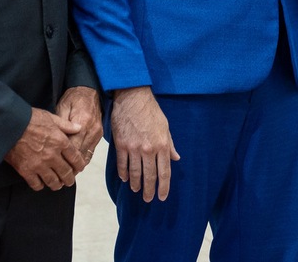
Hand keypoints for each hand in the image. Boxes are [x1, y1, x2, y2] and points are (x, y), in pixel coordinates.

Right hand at [4, 108, 83, 190]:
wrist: (8, 125)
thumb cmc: (29, 118)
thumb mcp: (50, 117)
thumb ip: (65, 125)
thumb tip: (78, 128)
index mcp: (60, 141)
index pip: (75, 158)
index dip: (79, 165)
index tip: (79, 168)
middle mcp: (52, 155)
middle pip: (66, 173)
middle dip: (69, 179)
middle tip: (69, 181)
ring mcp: (39, 165)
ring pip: (53, 182)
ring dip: (57, 185)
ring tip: (57, 185)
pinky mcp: (26, 171)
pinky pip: (36, 184)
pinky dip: (40, 185)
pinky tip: (40, 183)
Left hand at [56, 86, 101, 170]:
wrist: (89, 91)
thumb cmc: (74, 97)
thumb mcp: (62, 107)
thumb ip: (61, 125)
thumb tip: (55, 141)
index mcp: (82, 121)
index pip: (73, 146)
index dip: (64, 159)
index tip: (55, 167)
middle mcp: (92, 129)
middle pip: (80, 154)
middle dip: (70, 166)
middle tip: (60, 177)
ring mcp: (97, 133)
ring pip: (86, 155)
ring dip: (77, 165)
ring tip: (66, 174)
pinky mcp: (99, 135)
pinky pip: (91, 151)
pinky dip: (83, 158)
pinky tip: (75, 164)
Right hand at [110, 86, 179, 201]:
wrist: (133, 98)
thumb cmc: (151, 111)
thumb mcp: (165, 127)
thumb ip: (170, 144)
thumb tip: (176, 158)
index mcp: (162, 145)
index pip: (164, 172)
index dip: (163, 187)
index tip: (162, 197)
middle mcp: (149, 149)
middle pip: (149, 175)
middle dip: (149, 190)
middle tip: (148, 199)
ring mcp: (134, 148)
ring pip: (135, 172)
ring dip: (135, 184)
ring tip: (135, 190)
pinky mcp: (121, 144)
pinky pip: (122, 164)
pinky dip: (123, 173)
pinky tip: (125, 178)